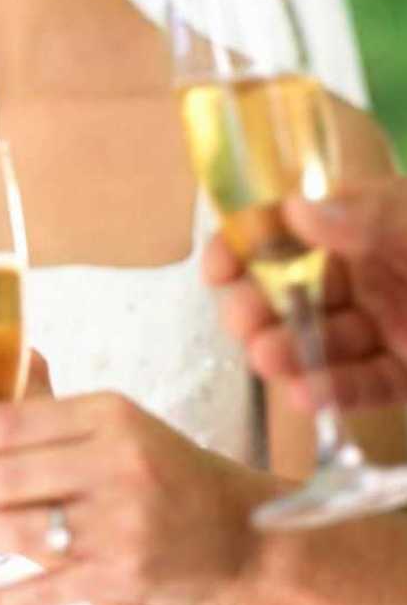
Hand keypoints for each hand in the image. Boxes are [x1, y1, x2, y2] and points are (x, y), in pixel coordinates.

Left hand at [0, 393, 274, 604]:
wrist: (244, 534)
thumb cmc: (168, 473)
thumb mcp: (119, 426)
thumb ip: (51, 424)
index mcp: (109, 418)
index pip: (9, 422)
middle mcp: (115, 467)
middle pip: (5, 472)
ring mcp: (117, 528)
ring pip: (15, 527)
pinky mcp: (116, 580)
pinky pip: (38, 591)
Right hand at [203, 178, 406, 408]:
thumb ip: (372, 217)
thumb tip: (295, 209)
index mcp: (369, 225)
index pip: (291, 227)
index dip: (247, 244)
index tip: (216, 270)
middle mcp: (372, 274)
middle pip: (296, 288)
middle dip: (261, 306)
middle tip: (243, 323)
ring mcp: (391, 327)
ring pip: (324, 340)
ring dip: (290, 350)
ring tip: (269, 361)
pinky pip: (366, 385)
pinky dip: (336, 391)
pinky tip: (308, 395)